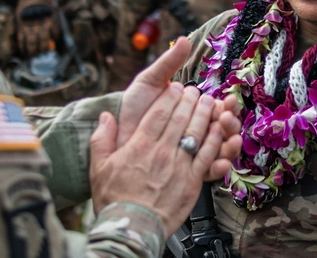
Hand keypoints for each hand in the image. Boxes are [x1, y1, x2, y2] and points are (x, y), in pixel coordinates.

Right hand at [88, 84, 241, 234]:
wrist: (131, 229)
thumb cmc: (114, 200)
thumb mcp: (98, 168)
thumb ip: (101, 139)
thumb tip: (104, 117)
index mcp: (140, 145)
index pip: (159, 112)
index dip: (169, 96)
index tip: (175, 87)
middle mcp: (161, 151)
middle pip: (180, 117)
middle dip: (189, 100)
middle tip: (195, 90)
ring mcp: (179, 165)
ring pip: (196, 131)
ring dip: (204, 113)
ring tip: (209, 102)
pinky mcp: (192, 180)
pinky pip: (207, 154)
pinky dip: (215, 139)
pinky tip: (218, 129)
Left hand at [117, 36, 241, 179]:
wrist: (116, 137)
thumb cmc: (134, 108)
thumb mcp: (150, 82)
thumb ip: (168, 63)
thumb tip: (184, 39)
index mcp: (194, 110)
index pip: (219, 108)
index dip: (227, 104)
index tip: (229, 100)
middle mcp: (198, 130)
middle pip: (225, 128)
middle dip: (231, 123)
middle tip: (228, 118)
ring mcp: (195, 151)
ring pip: (222, 149)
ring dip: (231, 144)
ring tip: (230, 140)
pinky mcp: (189, 171)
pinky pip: (210, 172)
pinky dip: (220, 168)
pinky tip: (220, 164)